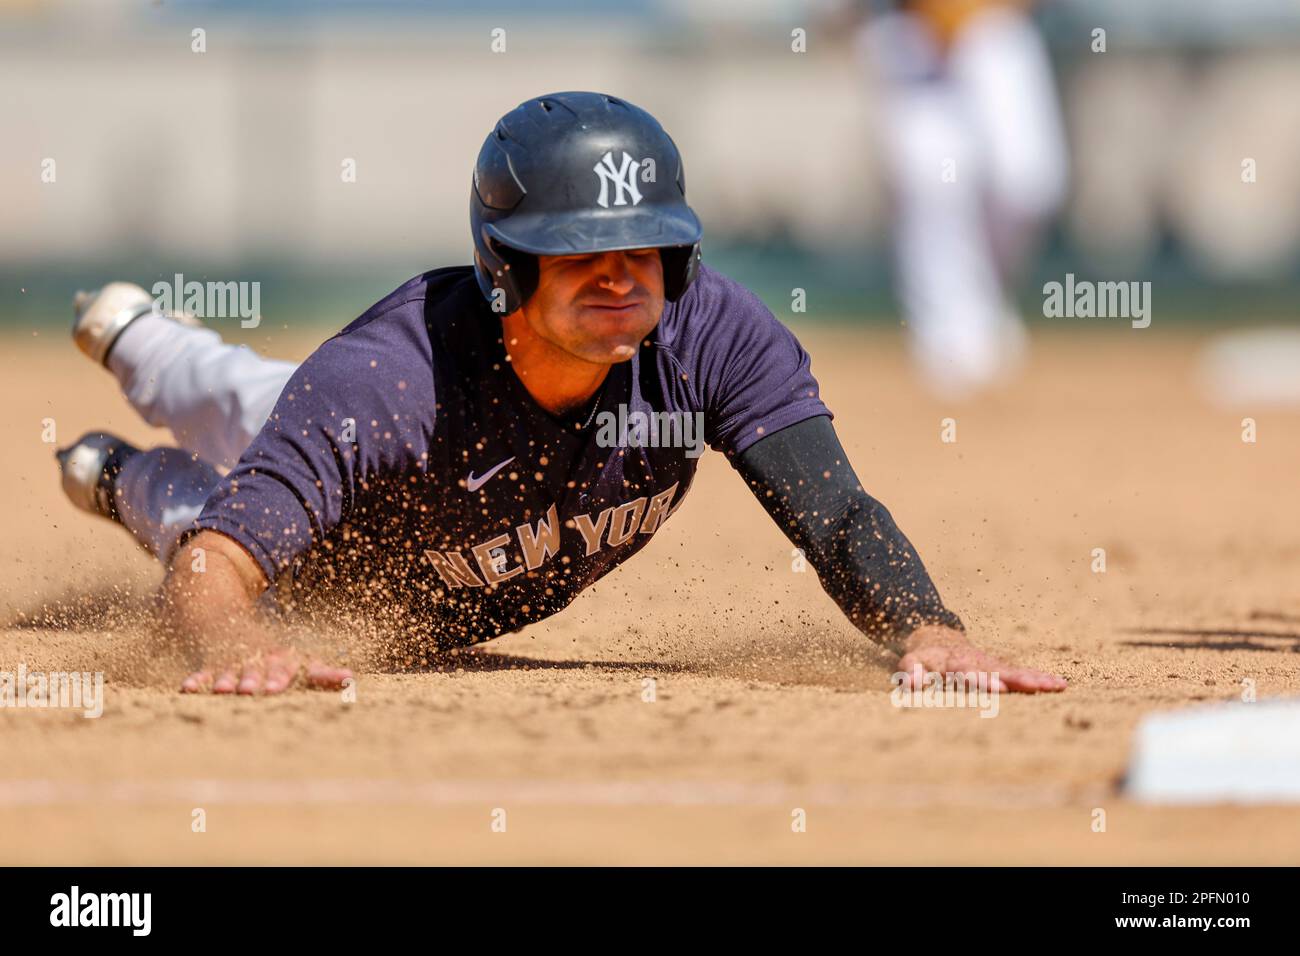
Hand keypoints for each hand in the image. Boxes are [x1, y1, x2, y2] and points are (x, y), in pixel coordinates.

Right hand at [180, 646, 352, 695]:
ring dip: (227, 680)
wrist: (226, 618)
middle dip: (258, 678)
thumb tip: (351, 679)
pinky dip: (196, 680)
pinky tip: (187, 689)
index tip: (285, 685)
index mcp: (281, 657)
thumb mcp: (299, 659)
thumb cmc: (273, 653)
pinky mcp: (212, 664)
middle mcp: (258, 657)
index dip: (287, 675)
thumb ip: (323, 672)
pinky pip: (203, 672)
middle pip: (258, 668)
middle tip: (256, 690)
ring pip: (231, 671)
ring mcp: (234, 660)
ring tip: (223, 691)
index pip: (289, 666)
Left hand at [896, 625, 1065, 693]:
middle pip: (997, 671)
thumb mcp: (911, 663)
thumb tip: (910, 685)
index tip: (997, 688)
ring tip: (1056, 685)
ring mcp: (991, 665)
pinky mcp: (1001, 670)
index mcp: (954, 663)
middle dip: (1015, 680)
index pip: (968, 673)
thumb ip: (911, 673)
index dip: (982, 680)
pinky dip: (1040, 679)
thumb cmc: (923, 659)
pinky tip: (1061, 685)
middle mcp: (977, 663)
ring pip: (1014, 672)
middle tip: (1033, 687)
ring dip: (1035, 679)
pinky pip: (1022, 674)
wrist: (936, 639)